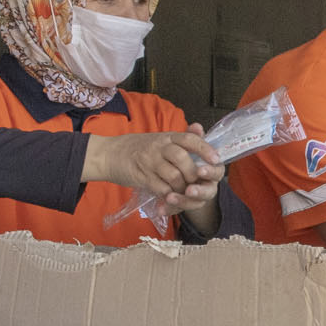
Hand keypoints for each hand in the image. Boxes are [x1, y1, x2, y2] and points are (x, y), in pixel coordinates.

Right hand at [86, 127, 222, 208]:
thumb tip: (200, 128)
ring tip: (184, 191)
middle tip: (196, 183)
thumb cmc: (138, 148)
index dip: (205, 149)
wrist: (109, 154)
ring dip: (182, 188)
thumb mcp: (159, 139)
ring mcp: (149, 161)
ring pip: (173, 176)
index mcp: (167, 136)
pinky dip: (170, 195)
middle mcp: (159, 146)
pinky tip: (171, 196)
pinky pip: (161, 188)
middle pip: (183, 159)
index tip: (217, 160)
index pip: (190, 139)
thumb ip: (180, 138)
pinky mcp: (141, 177)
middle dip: (193, 174)